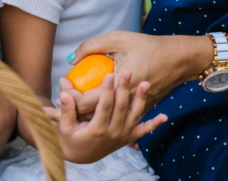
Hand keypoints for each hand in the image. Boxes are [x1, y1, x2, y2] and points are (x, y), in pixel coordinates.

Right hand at [48, 71, 166, 163]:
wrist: (82, 156)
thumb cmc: (71, 137)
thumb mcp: (64, 126)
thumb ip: (65, 109)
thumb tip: (63, 90)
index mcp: (97, 129)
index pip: (104, 107)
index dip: (107, 91)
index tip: (110, 74)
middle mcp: (112, 133)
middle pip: (121, 108)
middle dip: (124, 89)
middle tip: (127, 71)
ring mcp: (122, 136)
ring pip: (134, 116)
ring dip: (141, 100)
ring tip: (145, 84)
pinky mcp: (128, 138)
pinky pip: (143, 131)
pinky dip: (154, 124)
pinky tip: (164, 116)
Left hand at [68, 31, 209, 111]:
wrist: (178, 59)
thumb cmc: (148, 46)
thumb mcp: (118, 38)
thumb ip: (91, 46)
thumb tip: (71, 58)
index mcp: (118, 85)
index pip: (86, 103)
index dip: (69, 97)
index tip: (63, 85)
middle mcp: (125, 102)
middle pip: (91, 115)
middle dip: (73, 108)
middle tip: (61, 97)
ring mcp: (133, 109)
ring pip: (103, 117)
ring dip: (86, 112)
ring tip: (72, 102)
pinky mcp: (139, 110)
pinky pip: (116, 114)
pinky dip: (103, 111)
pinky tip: (94, 102)